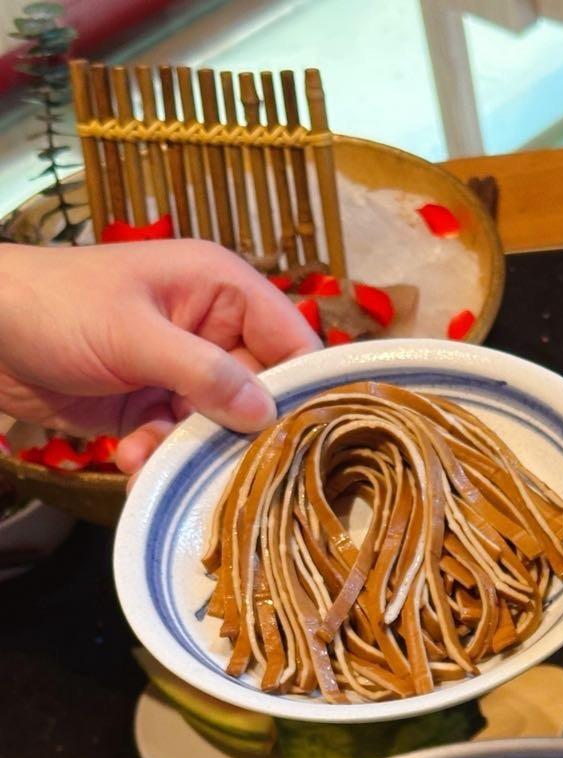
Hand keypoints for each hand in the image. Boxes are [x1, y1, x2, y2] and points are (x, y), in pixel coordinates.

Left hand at [0, 239, 318, 472]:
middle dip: (244, 432)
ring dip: (195, 451)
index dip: (306, 386)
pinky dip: (162, 457)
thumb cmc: (53, 306)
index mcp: (219, 287)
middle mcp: (212, 329)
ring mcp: (184, 370)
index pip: (293, 338)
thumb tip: (266, 413)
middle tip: (234, 465)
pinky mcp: (155, 405)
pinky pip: (182, 442)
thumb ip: (205, 375)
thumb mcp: (133, 336)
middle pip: (263, 393)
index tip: (311, 436)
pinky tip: (132, 458)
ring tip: (159, 455)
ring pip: (222, 426)